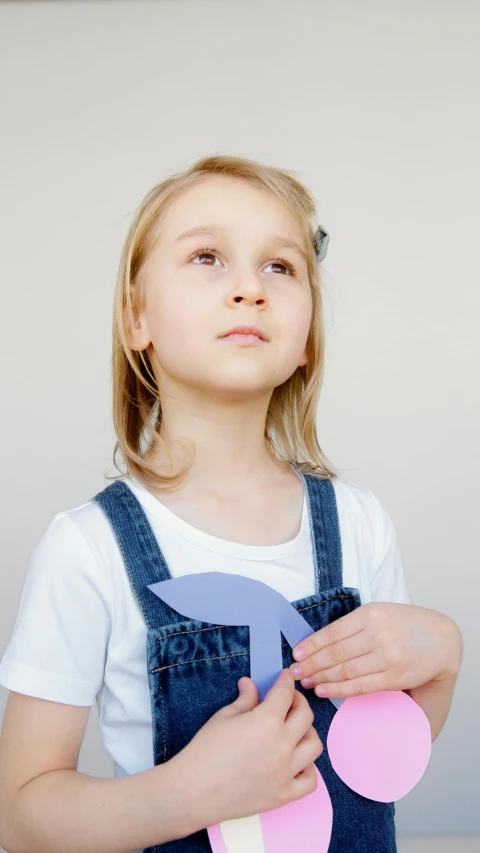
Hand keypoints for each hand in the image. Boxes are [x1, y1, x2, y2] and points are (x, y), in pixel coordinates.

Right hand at [173, 669, 323, 831]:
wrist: (193, 791)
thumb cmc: (205, 751)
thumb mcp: (224, 717)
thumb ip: (245, 699)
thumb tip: (250, 684)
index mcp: (267, 721)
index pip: (285, 693)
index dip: (286, 680)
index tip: (286, 676)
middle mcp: (282, 745)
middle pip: (305, 716)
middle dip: (299, 701)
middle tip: (289, 700)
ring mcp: (286, 772)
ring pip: (314, 746)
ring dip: (307, 733)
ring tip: (294, 730)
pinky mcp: (284, 795)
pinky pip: (310, 781)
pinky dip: (307, 768)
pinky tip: (296, 762)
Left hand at [289, 603, 462, 698]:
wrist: (441, 639)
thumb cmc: (405, 624)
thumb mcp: (379, 613)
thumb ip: (353, 625)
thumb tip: (320, 643)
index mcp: (370, 615)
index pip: (332, 632)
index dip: (311, 646)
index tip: (296, 655)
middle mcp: (377, 635)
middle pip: (335, 653)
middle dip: (311, 664)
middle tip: (294, 672)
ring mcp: (386, 657)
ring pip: (345, 670)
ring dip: (321, 678)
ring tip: (306, 682)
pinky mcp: (393, 677)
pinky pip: (360, 685)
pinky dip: (339, 689)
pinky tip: (325, 690)